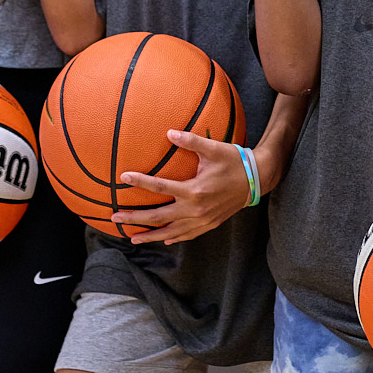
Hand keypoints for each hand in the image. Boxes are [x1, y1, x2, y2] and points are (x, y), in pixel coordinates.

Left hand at [110, 129, 251, 244]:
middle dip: (135, 219)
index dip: (140, 182)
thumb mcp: (213, 148)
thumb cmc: (234, 161)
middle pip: (159, 217)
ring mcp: (202, 220)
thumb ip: (191, 141)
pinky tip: (162, 240)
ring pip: (171, 232)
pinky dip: (173, 238)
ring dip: (149, 235)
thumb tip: (168, 133)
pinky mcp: (209, 224)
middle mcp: (196, 209)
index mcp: (194, 190)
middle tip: (114, 217)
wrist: (257, 179)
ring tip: (131, 238)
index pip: (160, 188)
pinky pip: (187, 235)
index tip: (122, 179)